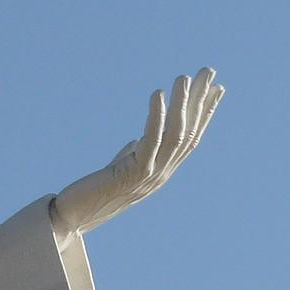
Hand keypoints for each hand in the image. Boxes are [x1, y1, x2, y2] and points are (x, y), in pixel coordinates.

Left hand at [51, 69, 224, 239]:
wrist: (72, 218)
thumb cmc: (93, 194)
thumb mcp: (119, 171)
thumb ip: (132, 156)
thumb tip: (136, 142)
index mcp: (162, 171)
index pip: (191, 138)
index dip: (205, 113)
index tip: (217, 88)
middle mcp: (162, 174)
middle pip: (189, 131)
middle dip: (199, 100)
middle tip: (208, 71)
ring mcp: (151, 175)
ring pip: (175, 134)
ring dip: (182, 103)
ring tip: (183, 77)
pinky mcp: (133, 174)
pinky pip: (151, 141)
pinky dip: (156, 116)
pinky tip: (158, 94)